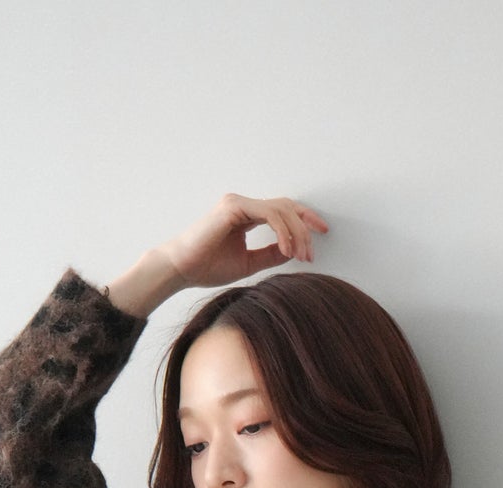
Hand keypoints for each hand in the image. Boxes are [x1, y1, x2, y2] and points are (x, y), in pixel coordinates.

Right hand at [157, 192, 328, 290]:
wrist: (181, 269)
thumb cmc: (207, 267)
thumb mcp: (248, 263)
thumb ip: (270, 254)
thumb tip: (294, 251)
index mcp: (246, 215)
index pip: (282, 211)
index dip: (304, 221)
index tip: (321, 235)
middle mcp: (243, 205)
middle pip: (286, 207)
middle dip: (305, 227)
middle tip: (313, 253)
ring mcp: (238, 203)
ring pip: (281, 210)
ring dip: (297, 233)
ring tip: (301, 256)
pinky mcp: (234, 207)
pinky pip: (269, 215)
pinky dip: (283, 232)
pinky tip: (287, 250)